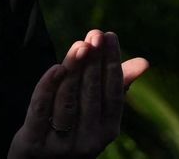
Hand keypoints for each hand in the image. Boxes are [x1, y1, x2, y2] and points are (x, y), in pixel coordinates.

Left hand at [9, 29, 149, 158]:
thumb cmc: (71, 128)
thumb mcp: (94, 111)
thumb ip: (116, 86)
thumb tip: (145, 62)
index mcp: (106, 131)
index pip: (113, 95)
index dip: (112, 64)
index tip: (110, 36)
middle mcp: (87, 141)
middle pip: (91, 95)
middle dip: (94, 62)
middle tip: (95, 34)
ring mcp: (60, 144)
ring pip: (68, 101)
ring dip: (74, 69)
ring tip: (79, 45)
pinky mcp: (34, 142)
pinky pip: (41, 110)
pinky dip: (48, 87)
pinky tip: (56, 67)